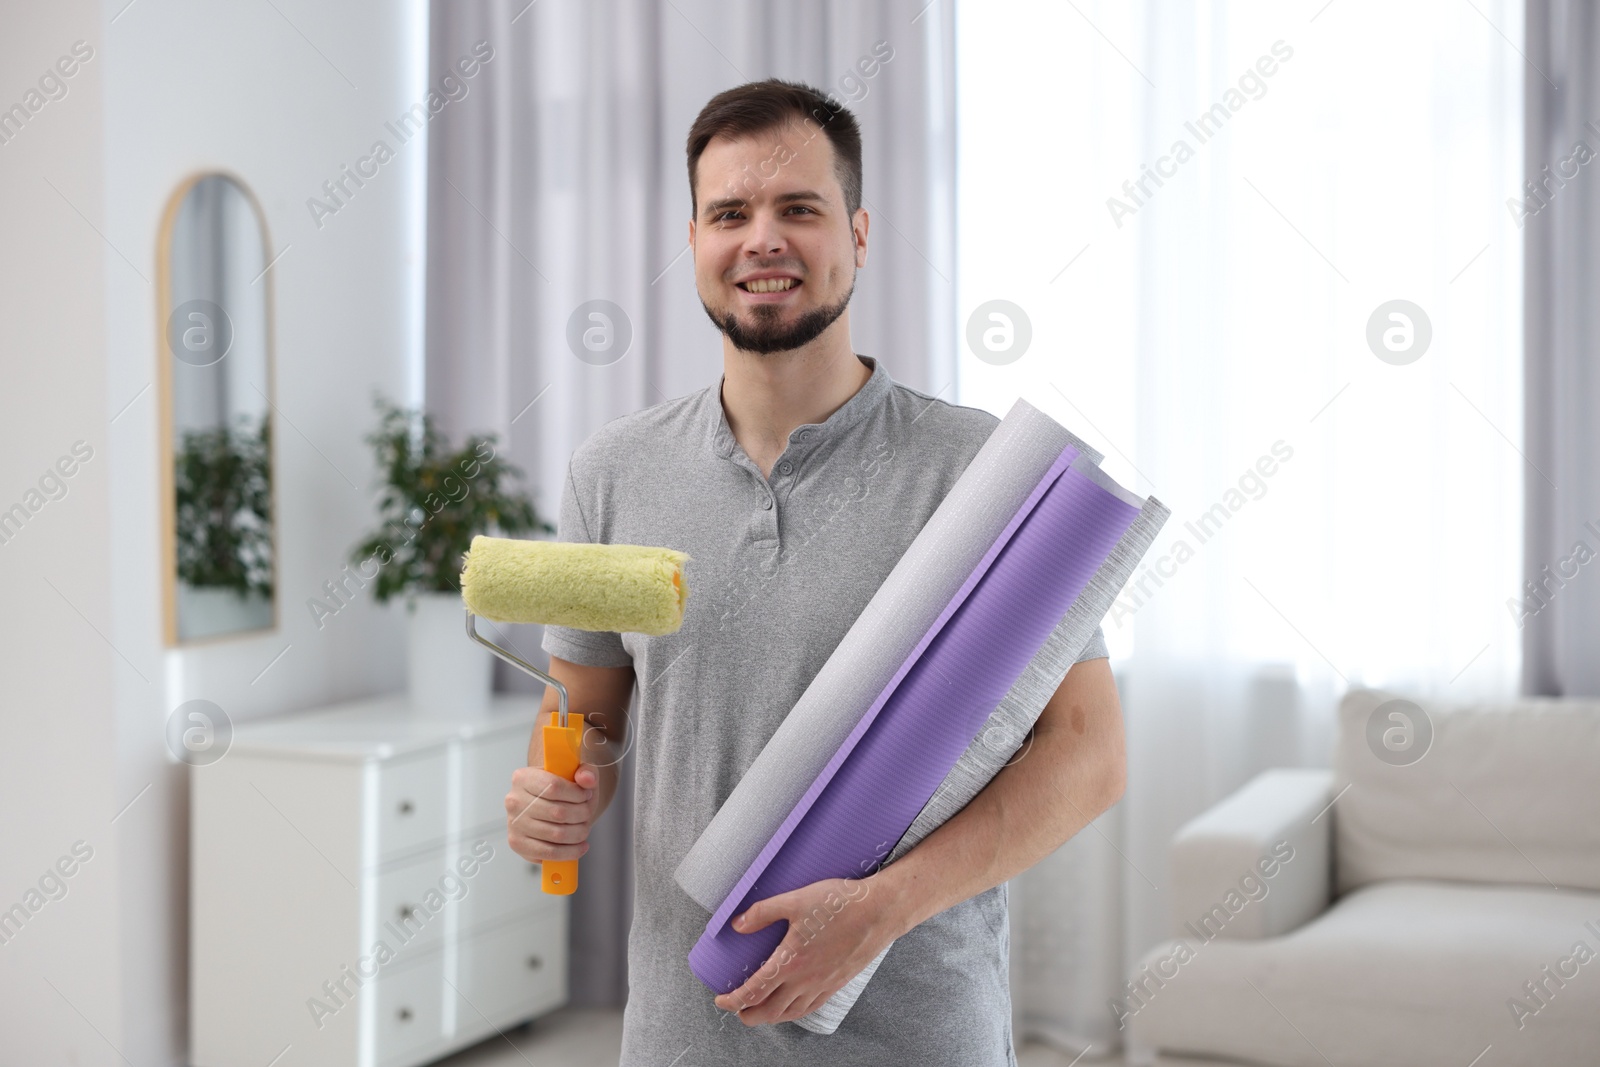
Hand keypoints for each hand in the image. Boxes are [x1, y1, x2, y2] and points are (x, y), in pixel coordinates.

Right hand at [505, 763, 598, 863]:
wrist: (549, 806)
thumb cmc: (563, 789)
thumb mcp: (577, 774)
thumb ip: (586, 772)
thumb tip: (587, 779)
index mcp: (523, 778)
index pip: (553, 786)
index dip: (576, 793)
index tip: (586, 795)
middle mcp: (514, 800)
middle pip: (558, 812)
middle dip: (581, 814)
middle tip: (587, 813)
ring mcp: (514, 824)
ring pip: (557, 834)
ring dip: (579, 833)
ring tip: (584, 828)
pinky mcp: (518, 844)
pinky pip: (550, 853)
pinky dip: (570, 852)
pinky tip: (580, 846)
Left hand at [712, 875, 903, 1026]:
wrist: (880, 911)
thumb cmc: (840, 903)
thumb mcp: (795, 900)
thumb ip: (763, 912)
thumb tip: (737, 925)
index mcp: (790, 962)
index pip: (754, 991)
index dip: (733, 1000)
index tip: (721, 999)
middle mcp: (805, 980)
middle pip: (770, 1011)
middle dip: (749, 1015)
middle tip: (737, 1010)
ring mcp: (823, 984)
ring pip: (791, 1013)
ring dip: (770, 1017)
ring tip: (760, 1012)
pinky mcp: (837, 983)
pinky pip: (811, 1007)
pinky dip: (795, 1012)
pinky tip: (793, 1005)